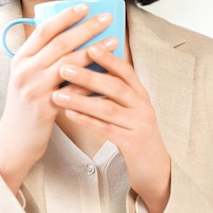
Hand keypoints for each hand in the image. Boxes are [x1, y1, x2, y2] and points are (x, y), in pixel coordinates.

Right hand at [0, 4, 116, 193]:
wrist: (13, 141)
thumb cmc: (26, 104)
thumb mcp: (26, 76)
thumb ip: (42, 57)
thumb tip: (73, 36)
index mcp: (20, 58)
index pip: (44, 30)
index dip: (66, 16)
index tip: (85, 6)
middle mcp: (24, 70)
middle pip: (60, 43)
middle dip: (86, 28)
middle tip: (106, 18)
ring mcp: (33, 89)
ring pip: (69, 64)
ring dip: (94, 51)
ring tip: (114, 41)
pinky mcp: (44, 108)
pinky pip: (74, 91)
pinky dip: (92, 81)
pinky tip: (109, 74)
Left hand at [52, 43, 170, 212]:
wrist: (154, 167)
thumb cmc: (134, 132)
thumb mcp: (128, 108)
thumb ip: (113, 90)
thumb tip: (86, 67)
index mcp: (140, 93)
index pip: (125, 70)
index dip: (108, 58)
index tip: (89, 45)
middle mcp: (142, 106)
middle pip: (115, 86)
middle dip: (88, 75)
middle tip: (64, 67)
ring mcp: (139, 124)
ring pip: (108, 108)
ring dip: (82, 99)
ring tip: (59, 93)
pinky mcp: (133, 144)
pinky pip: (107, 129)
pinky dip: (87, 120)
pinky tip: (70, 114)